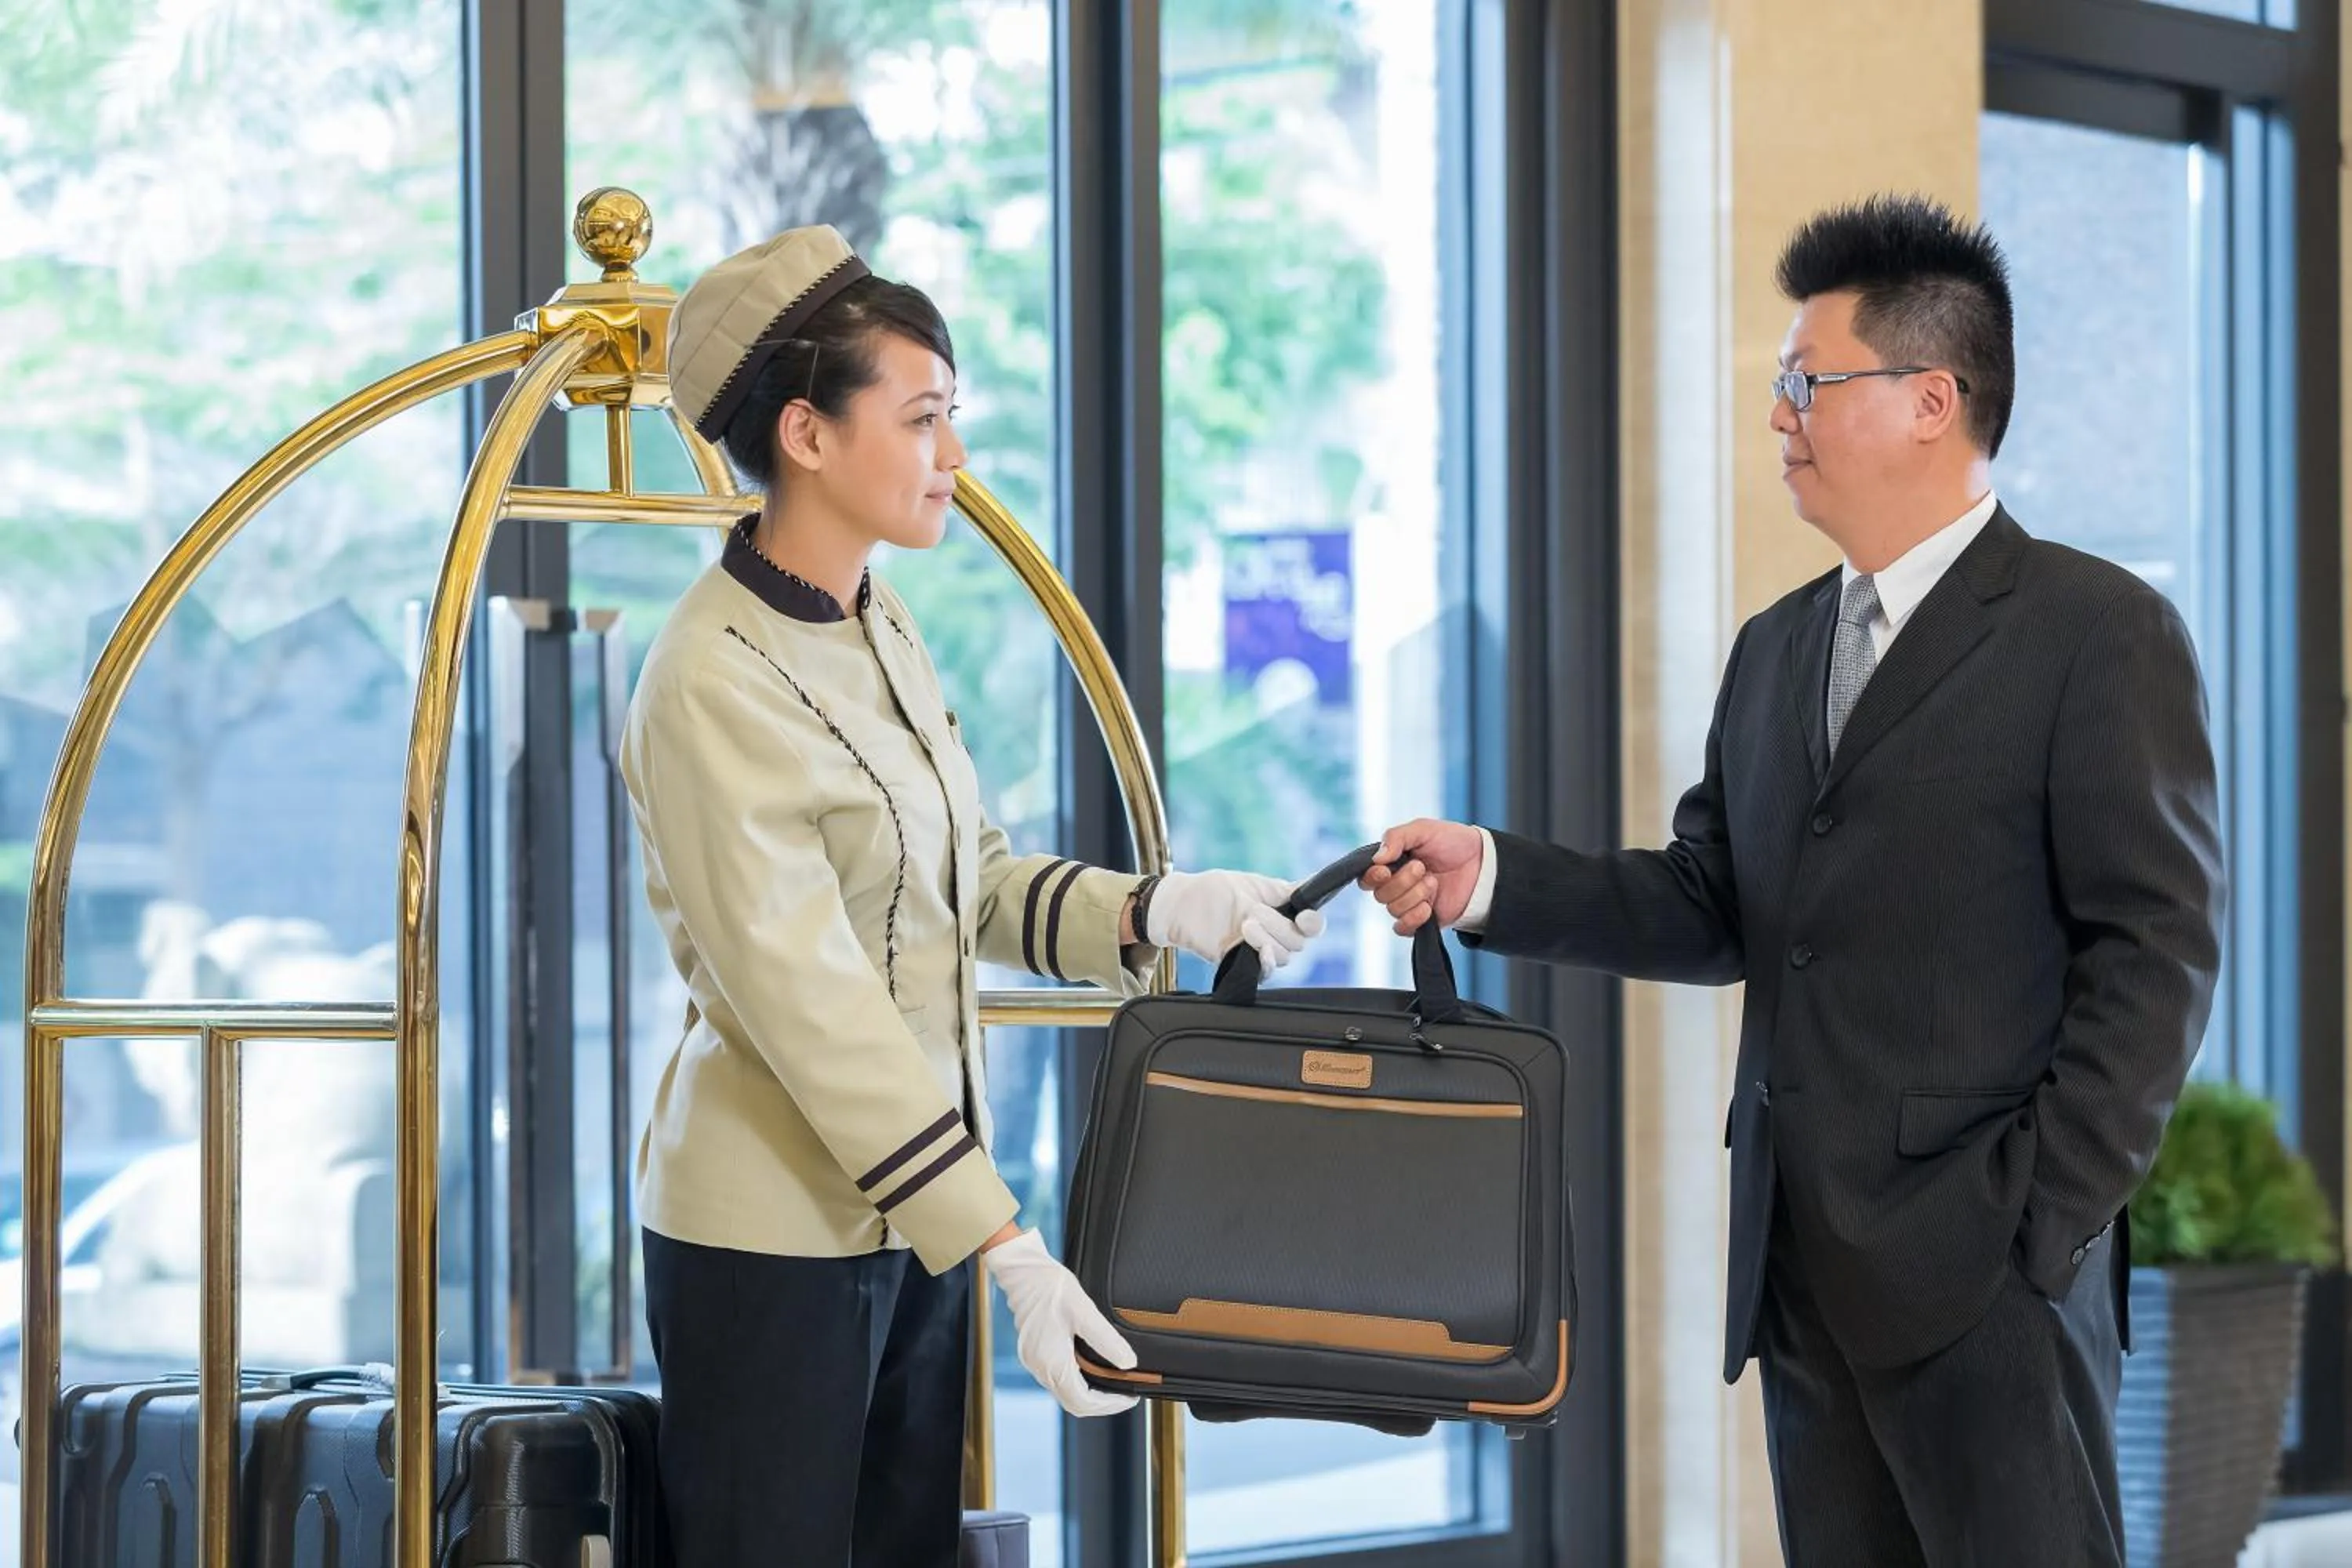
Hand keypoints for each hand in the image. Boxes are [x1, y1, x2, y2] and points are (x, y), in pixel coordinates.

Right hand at [984, 1228, 1140, 1416]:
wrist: (1022, 1271)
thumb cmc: (1050, 1287)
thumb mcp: (1085, 1312)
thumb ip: (1107, 1340)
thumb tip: (1128, 1363)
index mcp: (1052, 1363)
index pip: (1083, 1402)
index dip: (1109, 1405)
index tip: (1129, 1397)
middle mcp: (1040, 1368)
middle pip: (1074, 1403)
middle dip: (1101, 1403)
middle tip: (1124, 1393)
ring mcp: (1034, 1362)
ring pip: (1065, 1392)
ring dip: (1089, 1393)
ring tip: (1112, 1382)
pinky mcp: (1034, 1353)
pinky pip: (1058, 1379)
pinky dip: (1078, 1381)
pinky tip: (1091, 1368)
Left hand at [1146, 870, 1326, 970]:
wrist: (1183, 906)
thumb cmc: (1215, 890)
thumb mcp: (1253, 884)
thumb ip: (1283, 890)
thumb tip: (1314, 882)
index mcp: (1283, 910)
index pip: (1313, 924)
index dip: (1313, 923)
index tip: (1303, 917)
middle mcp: (1277, 932)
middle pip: (1299, 942)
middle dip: (1279, 927)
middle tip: (1254, 913)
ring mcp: (1261, 949)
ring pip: (1284, 956)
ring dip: (1267, 940)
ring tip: (1245, 926)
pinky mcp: (1245, 964)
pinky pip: (1266, 971)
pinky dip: (1266, 962)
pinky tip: (1258, 952)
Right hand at [1360, 819, 1483, 933]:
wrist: (1482, 862)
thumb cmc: (1451, 842)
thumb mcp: (1423, 829)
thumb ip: (1396, 838)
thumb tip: (1376, 859)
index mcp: (1392, 863)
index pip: (1367, 878)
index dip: (1372, 876)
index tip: (1385, 869)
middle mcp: (1397, 885)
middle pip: (1380, 895)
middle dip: (1402, 882)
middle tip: (1423, 868)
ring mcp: (1410, 903)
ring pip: (1393, 910)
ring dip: (1415, 895)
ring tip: (1434, 882)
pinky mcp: (1423, 920)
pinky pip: (1403, 928)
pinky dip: (1413, 919)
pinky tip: (1427, 908)